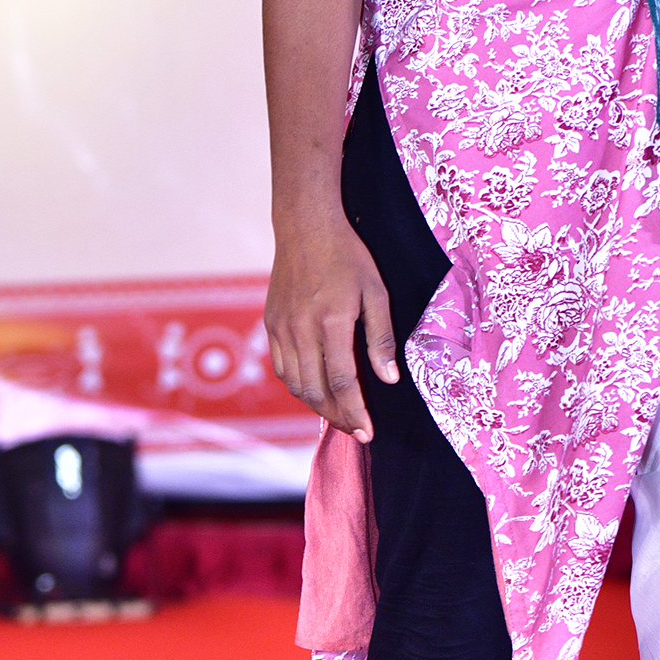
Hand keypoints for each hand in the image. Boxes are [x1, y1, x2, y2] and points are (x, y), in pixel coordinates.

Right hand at [264, 207, 398, 442]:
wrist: (305, 227)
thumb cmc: (348, 257)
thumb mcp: (376, 292)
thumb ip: (381, 337)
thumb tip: (389, 379)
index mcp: (332, 321)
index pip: (343, 382)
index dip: (355, 412)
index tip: (368, 432)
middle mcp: (301, 329)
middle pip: (316, 390)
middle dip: (337, 417)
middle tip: (356, 431)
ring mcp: (281, 328)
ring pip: (295, 384)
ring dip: (317, 406)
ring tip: (339, 415)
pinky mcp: (271, 324)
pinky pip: (282, 368)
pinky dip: (299, 386)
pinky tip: (316, 389)